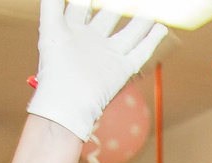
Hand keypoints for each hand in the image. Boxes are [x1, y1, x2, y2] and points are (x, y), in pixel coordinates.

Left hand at [27, 0, 167, 142]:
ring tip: (150, 10)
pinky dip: (152, 40)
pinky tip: (161, 28)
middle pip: (109, 17)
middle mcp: (92, 41)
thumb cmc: (55, 68)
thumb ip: (52, 3)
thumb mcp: (51, 27)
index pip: (81, 8)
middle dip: (118, 6)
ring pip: (129, 33)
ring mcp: (108, 55)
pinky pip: (140, 51)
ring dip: (140, 21)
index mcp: (72, 32)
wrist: (68, 103)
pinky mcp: (122, 69)